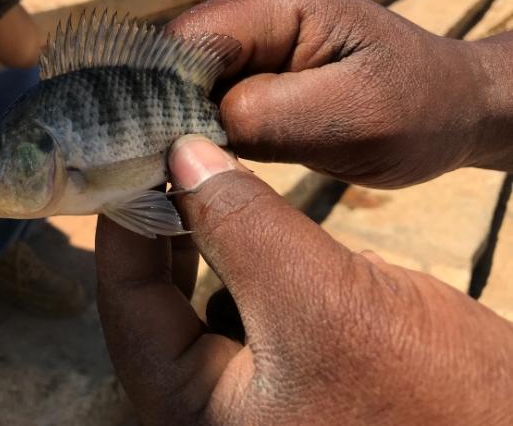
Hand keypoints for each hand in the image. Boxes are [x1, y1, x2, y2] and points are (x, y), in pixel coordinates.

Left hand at [96, 135, 512, 425]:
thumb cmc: (427, 397)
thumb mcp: (322, 302)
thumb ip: (243, 226)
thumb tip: (181, 156)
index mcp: (187, 412)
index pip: (128, 304)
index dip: (127, 224)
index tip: (139, 155)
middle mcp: (205, 411)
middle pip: (157, 304)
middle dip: (164, 229)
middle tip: (170, 158)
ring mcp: (251, 398)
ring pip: (201, 301)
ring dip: (203, 239)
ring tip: (203, 176)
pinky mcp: (293, 378)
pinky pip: (247, 309)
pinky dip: (246, 260)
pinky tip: (252, 221)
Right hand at [167, 0, 512, 187]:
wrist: (454, 110)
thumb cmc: (418, 112)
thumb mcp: (349, 118)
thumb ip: (263, 116)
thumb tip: (185, 133)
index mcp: (279, 2)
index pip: (187, 41)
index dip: (163, 95)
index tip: (160, 154)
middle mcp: (258, 8)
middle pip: (180, 60)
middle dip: (173, 114)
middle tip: (171, 172)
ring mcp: (258, 37)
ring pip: (191, 82)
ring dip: (189, 125)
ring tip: (191, 170)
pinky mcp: (260, 67)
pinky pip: (213, 97)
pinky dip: (207, 131)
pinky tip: (211, 161)